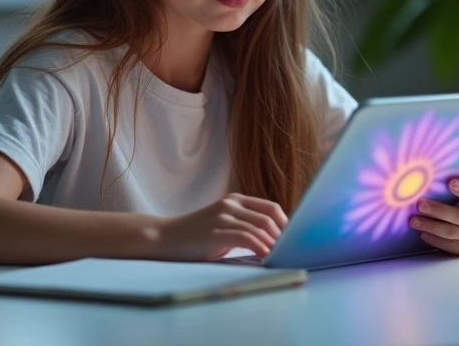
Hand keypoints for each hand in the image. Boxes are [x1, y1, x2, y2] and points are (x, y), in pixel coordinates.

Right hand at [158, 193, 287, 260]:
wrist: (164, 238)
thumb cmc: (196, 238)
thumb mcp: (224, 226)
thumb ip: (245, 227)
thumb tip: (274, 241)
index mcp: (236, 200)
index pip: (271, 208)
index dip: (286, 224)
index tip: (294, 241)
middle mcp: (231, 204)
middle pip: (270, 217)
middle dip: (284, 236)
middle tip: (291, 252)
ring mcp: (223, 216)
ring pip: (260, 227)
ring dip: (274, 244)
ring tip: (282, 257)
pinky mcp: (216, 231)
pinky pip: (247, 238)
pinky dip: (260, 248)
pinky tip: (266, 257)